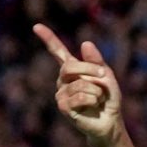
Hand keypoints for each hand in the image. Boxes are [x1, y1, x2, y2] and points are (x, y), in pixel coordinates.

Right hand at [34, 24, 123, 146]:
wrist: (110, 121)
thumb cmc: (108, 98)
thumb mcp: (106, 75)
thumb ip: (96, 60)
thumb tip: (85, 43)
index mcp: (72, 69)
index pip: (57, 51)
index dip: (48, 38)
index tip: (36, 26)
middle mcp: (63, 80)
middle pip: (69, 67)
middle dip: (90, 70)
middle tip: (103, 76)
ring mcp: (61, 94)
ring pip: (80, 85)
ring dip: (97, 91)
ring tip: (98, 99)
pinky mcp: (63, 107)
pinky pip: (79, 97)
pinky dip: (93, 100)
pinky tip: (94, 106)